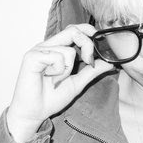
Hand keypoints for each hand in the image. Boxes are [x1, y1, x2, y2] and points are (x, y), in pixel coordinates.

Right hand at [6, 24, 113, 142]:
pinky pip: (57, 57)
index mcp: (56, 49)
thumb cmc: (50, 98)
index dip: (89, 33)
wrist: (34, 113)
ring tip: (57, 80)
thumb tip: (109, 62)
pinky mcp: (32, 57)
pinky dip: (59, 71)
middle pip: (73, 30)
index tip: (99, 49)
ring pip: (68, 50)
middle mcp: (47, 46)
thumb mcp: (77, 83)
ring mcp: (39, 50)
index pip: (74, 29)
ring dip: (68, 70)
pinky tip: (50, 79)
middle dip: (87, 45)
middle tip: (89, 62)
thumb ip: (92, 71)